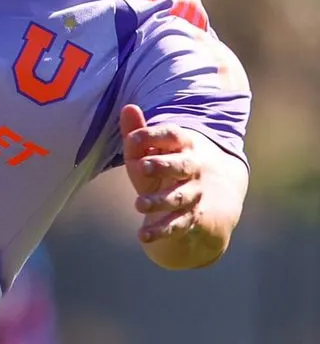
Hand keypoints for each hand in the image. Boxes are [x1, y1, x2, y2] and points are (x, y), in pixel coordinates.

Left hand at [120, 103, 232, 267]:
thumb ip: (140, 134)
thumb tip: (127, 107)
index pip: (174, 136)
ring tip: (139, 205)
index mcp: (186, 147)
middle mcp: (194, 170)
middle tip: (143, 166)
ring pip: (178, 198)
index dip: (154, 136)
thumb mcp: (157, 153)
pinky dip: (160, 231)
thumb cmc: (173, 171)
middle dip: (163, 165)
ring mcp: (194, 195)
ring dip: (158, 201)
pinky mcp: (192, 219)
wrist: (215, 204)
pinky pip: (177, 225)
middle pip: (181, 165)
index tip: (132, 139)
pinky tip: (142, 236)